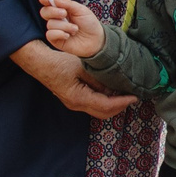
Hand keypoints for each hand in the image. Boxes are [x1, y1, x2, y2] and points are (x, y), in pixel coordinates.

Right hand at [10, 40, 136, 119]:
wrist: (40, 63)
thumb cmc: (60, 62)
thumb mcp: (83, 67)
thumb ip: (99, 78)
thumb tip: (114, 87)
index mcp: (79, 98)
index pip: (106, 106)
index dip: (122, 102)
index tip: (134, 97)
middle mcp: (76, 105)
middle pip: (103, 113)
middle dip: (120, 107)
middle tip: (132, 97)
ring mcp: (73, 104)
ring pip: (98, 111)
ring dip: (112, 105)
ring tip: (124, 94)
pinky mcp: (73, 100)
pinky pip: (92, 105)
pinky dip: (104, 101)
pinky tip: (110, 92)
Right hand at [38, 0, 104, 57]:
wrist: (96, 40)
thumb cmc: (89, 23)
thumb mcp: (81, 10)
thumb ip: (67, 4)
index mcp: (62, 9)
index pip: (49, 3)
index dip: (45, 0)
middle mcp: (57, 19)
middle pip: (44, 12)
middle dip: (53, 11)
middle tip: (64, 14)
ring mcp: (55, 29)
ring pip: (50, 24)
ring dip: (64, 26)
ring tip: (75, 29)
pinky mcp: (56, 40)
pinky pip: (50, 34)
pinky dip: (60, 34)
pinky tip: (68, 36)